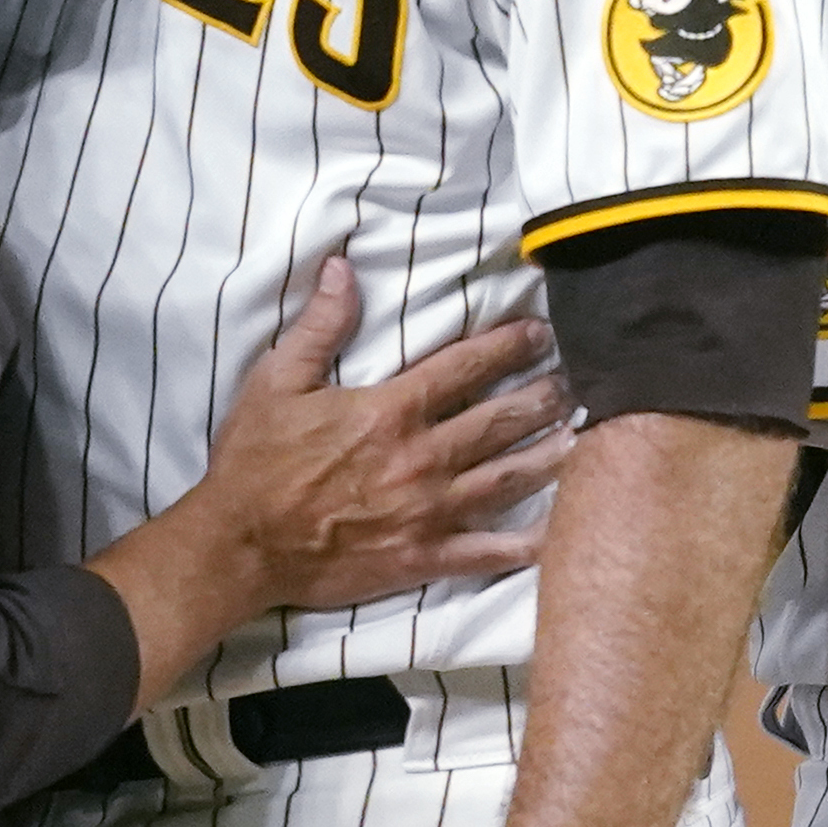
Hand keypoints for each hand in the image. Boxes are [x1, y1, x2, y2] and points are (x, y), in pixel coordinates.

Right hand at [202, 258, 567, 616]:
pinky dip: (530, 544)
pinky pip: (490, 552)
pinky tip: (564, 532)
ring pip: (509, 480)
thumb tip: (342, 269)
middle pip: (500, 421)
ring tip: (587, 439)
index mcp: (390, 411)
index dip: (508, 347)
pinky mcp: (425, 557)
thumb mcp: (276, 381)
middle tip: (577, 383)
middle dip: (544, 397)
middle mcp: (421, 458)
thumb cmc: (254, 462)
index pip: (464, 368)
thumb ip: (319, 327)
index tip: (540, 333)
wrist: (240, 545)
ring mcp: (429, 511)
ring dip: (551, 456)